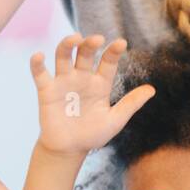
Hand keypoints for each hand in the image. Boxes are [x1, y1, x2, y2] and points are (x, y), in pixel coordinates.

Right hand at [30, 34, 154, 156]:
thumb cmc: (93, 135)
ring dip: (67, 45)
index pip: (108, 62)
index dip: (114, 51)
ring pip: (63, 56)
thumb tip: (152, 89)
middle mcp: (82, 78)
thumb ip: (131, 104)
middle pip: (85, 53)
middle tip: (97, 39)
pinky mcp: (47, 90)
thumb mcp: (115, 120)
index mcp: (100, 83)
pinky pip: (40, 73)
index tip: (122, 43)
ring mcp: (64, 82)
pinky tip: (39, 56)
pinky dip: (37, 64)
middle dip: (90, 44)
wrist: (70, 150)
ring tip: (74, 38)